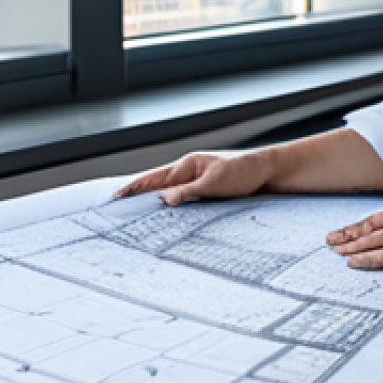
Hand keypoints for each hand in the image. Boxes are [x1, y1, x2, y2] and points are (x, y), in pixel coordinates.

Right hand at [113, 150, 273, 205]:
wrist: (267, 172)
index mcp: (187, 165)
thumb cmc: (244, 172)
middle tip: (116, 208)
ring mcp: (196, 181)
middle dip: (137, 195)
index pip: (154, 177)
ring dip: (152, 202)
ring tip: (134, 215)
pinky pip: (181, 200)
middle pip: (156, 185)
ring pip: (168, 193)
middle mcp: (189, 172)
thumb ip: (188, 192)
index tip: (115, 196)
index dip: (133, 187)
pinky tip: (165, 217)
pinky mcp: (205, 192)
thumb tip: (163, 200)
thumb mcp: (215, 183)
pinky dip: (170, 206)